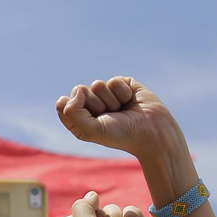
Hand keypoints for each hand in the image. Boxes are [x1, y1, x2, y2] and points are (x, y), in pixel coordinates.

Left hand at [54, 77, 184, 165]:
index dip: (75, 110)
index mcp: (79, 119)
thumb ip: (72, 112)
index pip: (63, 103)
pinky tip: (131, 102)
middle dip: (95, 105)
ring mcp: (106, 94)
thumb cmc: (121, 135)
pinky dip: (123, 93)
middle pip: (79, 91)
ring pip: (97, 85)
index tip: (91, 121)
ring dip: (110, 100)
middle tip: (111, 117)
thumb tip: (78, 88)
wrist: (153, 132)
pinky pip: (114, 81)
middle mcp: (91, 105)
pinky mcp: (122, 84)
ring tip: (122, 111)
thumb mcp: (91, 130)